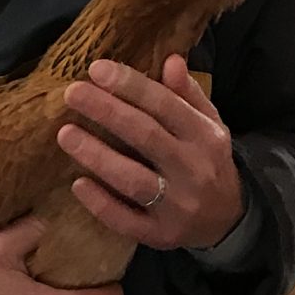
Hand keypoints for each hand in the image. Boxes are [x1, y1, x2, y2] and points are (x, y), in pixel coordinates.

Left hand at [59, 58, 245, 252]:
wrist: (228, 220)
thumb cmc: (208, 161)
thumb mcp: (209, 124)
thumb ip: (188, 94)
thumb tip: (170, 60)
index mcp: (204, 137)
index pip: (166, 105)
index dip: (131, 86)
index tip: (97, 69)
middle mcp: (192, 169)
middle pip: (146, 136)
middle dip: (107, 112)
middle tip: (72, 93)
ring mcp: (177, 206)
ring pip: (133, 179)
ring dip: (97, 156)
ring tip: (65, 134)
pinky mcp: (160, 234)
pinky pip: (126, 220)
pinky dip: (101, 203)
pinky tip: (78, 184)